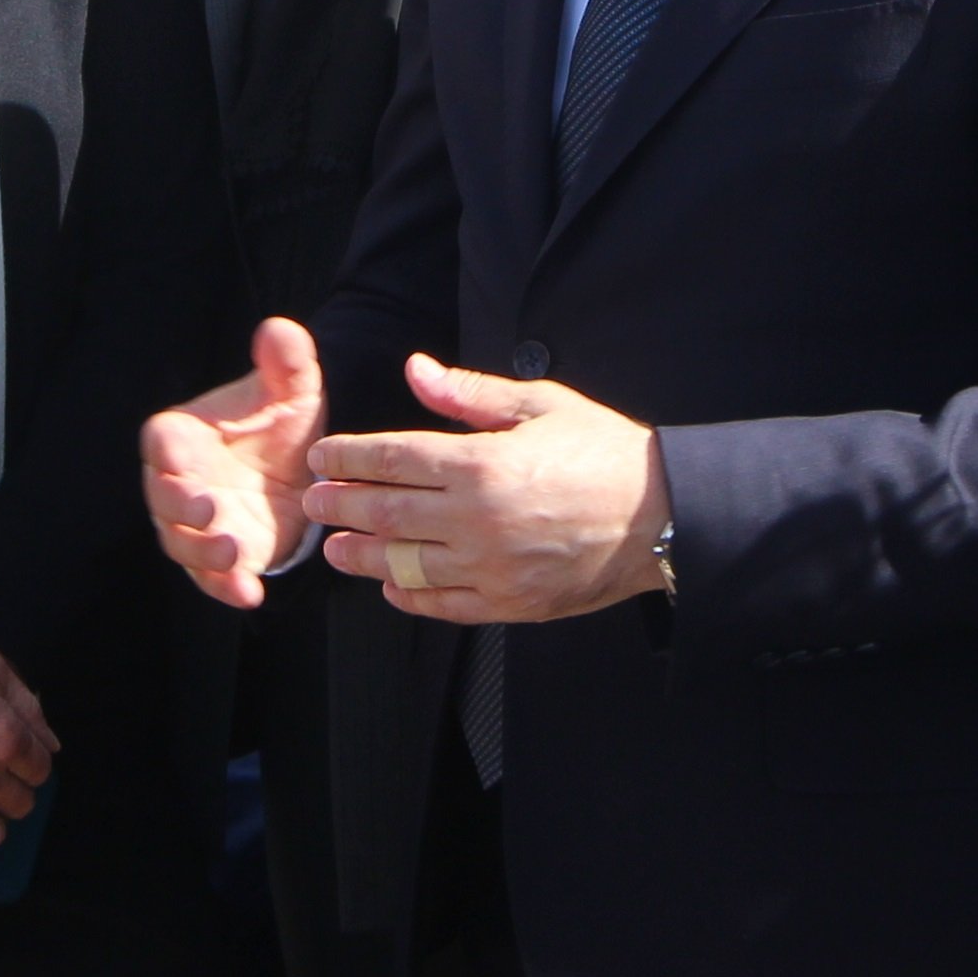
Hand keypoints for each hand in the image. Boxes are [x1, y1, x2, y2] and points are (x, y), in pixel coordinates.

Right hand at [144, 318, 326, 606]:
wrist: (300, 470)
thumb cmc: (281, 423)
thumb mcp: (293, 390)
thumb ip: (286, 361)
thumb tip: (278, 330)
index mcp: (181, 436)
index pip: (161, 444)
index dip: (168, 457)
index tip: (184, 466)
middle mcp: (177, 482)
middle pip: (163, 499)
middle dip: (181, 509)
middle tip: (209, 513)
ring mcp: (194, 526)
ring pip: (181, 543)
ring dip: (202, 553)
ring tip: (233, 553)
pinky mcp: (219, 559)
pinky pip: (211, 579)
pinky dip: (225, 587)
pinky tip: (250, 594)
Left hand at [305, 355, 669, 625]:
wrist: (664, 515)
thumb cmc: (604, 451)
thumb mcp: (540, 406)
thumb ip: (470, 394)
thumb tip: (416, 371)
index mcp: (482, 463)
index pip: (393, 458)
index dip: (349, 457)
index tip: (322, 456)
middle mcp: (478, 519)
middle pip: (387, 513)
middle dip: (341, 506)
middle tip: (313, 502)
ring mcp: (492, 568)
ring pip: (405, 565)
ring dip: (363, 556)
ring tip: (336, 548)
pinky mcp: (511, 603)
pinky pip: (445, 605)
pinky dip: (411, 597)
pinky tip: (391, 587)